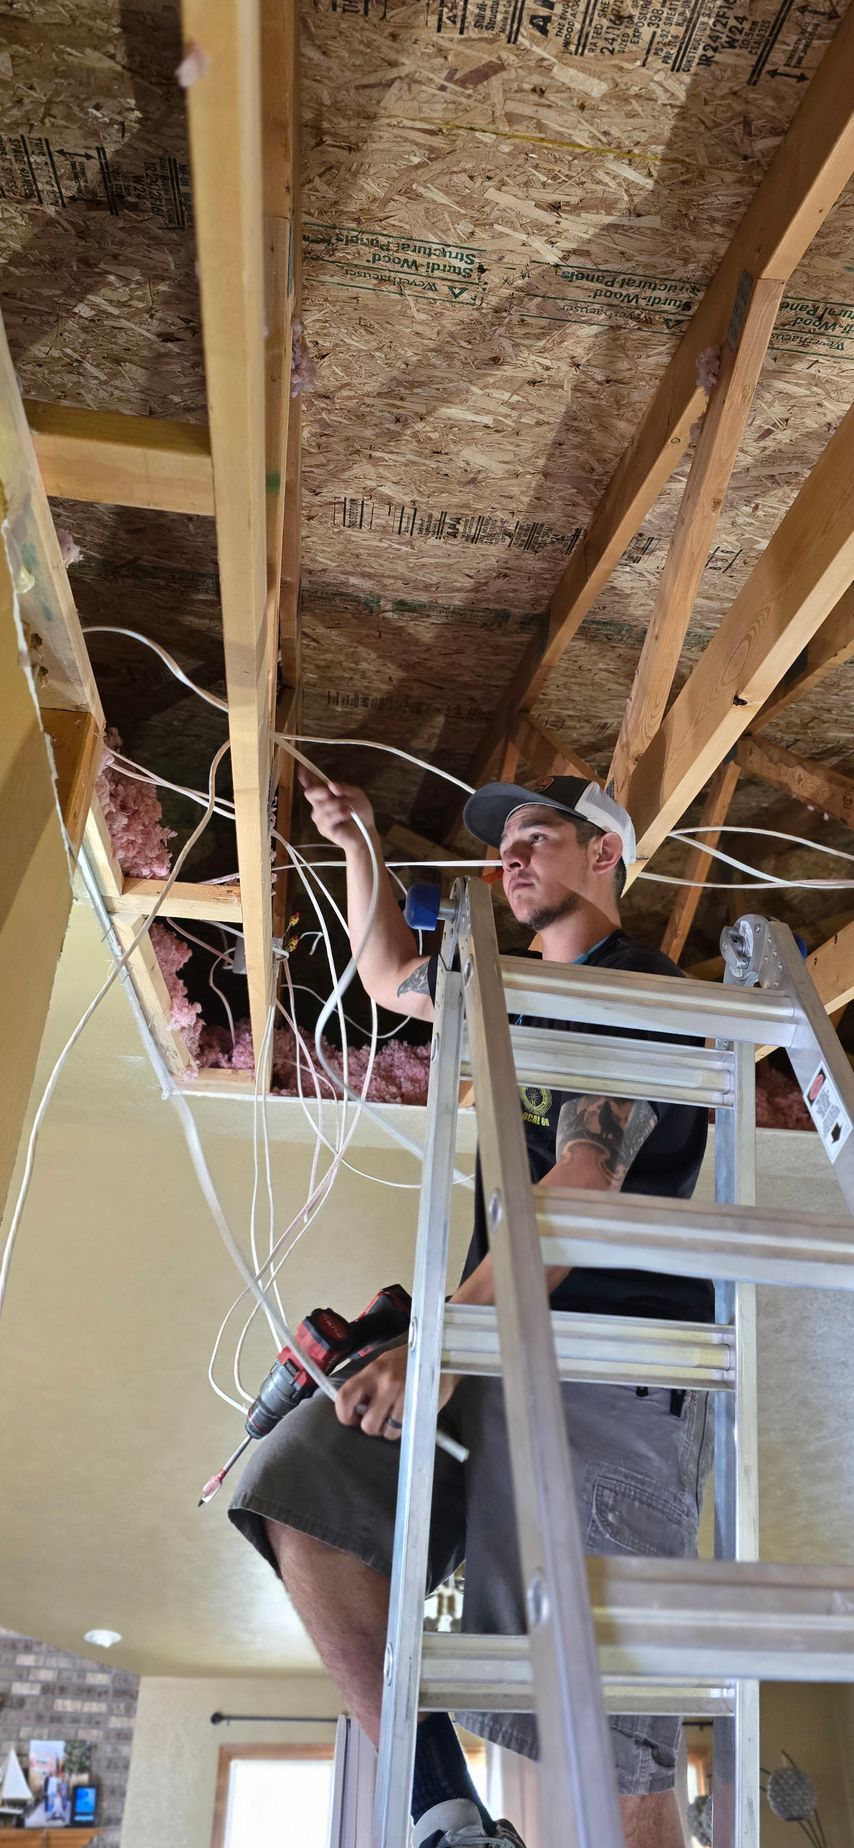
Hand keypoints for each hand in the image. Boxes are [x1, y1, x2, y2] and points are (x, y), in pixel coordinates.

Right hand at [298, 767, 376, 850]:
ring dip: (335, 805)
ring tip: (349, 808)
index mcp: (326, 795)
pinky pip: (326, 819)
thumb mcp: (357, 796)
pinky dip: (338, 814)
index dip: (306, 776)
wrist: (367, 833)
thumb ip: (344, 789)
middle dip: (319, 790)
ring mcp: (321, 818)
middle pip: (310, 793)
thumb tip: (330, 785)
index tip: (301, 768)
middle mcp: (320, 805)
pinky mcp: (325, 830)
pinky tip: (347, 814)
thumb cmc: (361, 813)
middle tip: (329, 792)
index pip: (313, 784)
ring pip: (320, 807)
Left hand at [335, 1346, 459, 1440]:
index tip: (352, 1417)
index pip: (345, 1397)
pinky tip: (408, 1415)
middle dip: (372, 1426)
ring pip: (387, 1431)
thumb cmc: (409, 1361)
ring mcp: (405, 1397)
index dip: (344, 1414)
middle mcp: (387, 1384)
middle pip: (368, 1424)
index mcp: (373, 1371)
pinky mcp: (420, 1407)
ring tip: (397, 1415)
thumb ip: (368, 1384)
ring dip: (390, 1428)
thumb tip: (355, 1407)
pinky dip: (404, 1428)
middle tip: (379, 1417)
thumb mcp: (383, 1364)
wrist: (440, 1354)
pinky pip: (404, 1431)